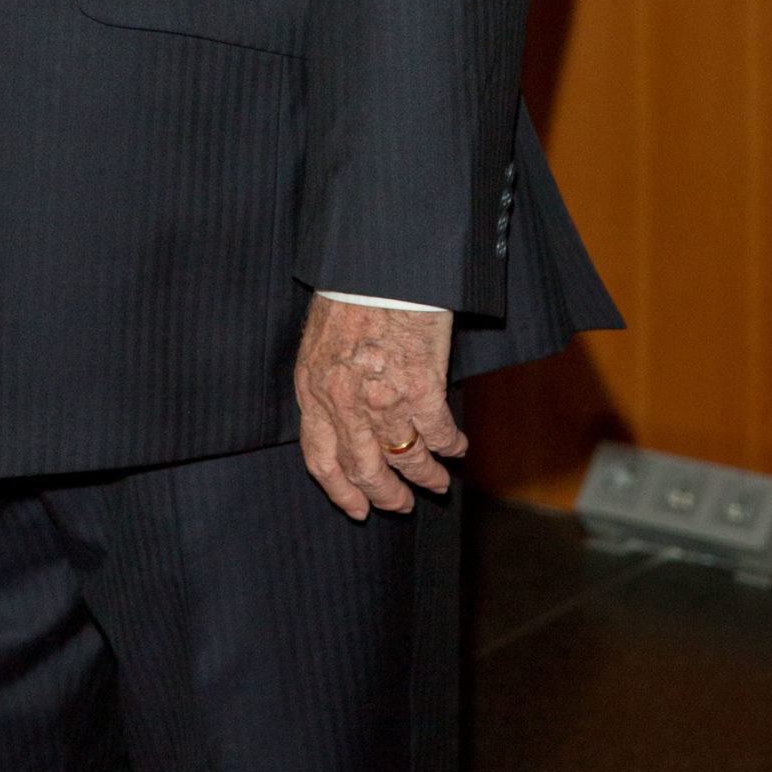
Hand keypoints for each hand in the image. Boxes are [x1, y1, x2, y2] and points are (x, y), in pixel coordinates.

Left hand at [294, 295, 464, 519]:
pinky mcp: (422, 387)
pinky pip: (438, 434)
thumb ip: (329, 383)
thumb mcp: (322, 342)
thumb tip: (344, 418)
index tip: (358, 510)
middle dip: (386, 495)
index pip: (320, 459)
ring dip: (425, 476)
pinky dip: (451, 446)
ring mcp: (383, 398)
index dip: (341, 491)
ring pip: (406, 459)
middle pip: (364, 470)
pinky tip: (458, 447)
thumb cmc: (351, 292)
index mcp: (314, 389)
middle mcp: (344, 402)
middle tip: (401, 504)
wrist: (379, 262)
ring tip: (437, 483)